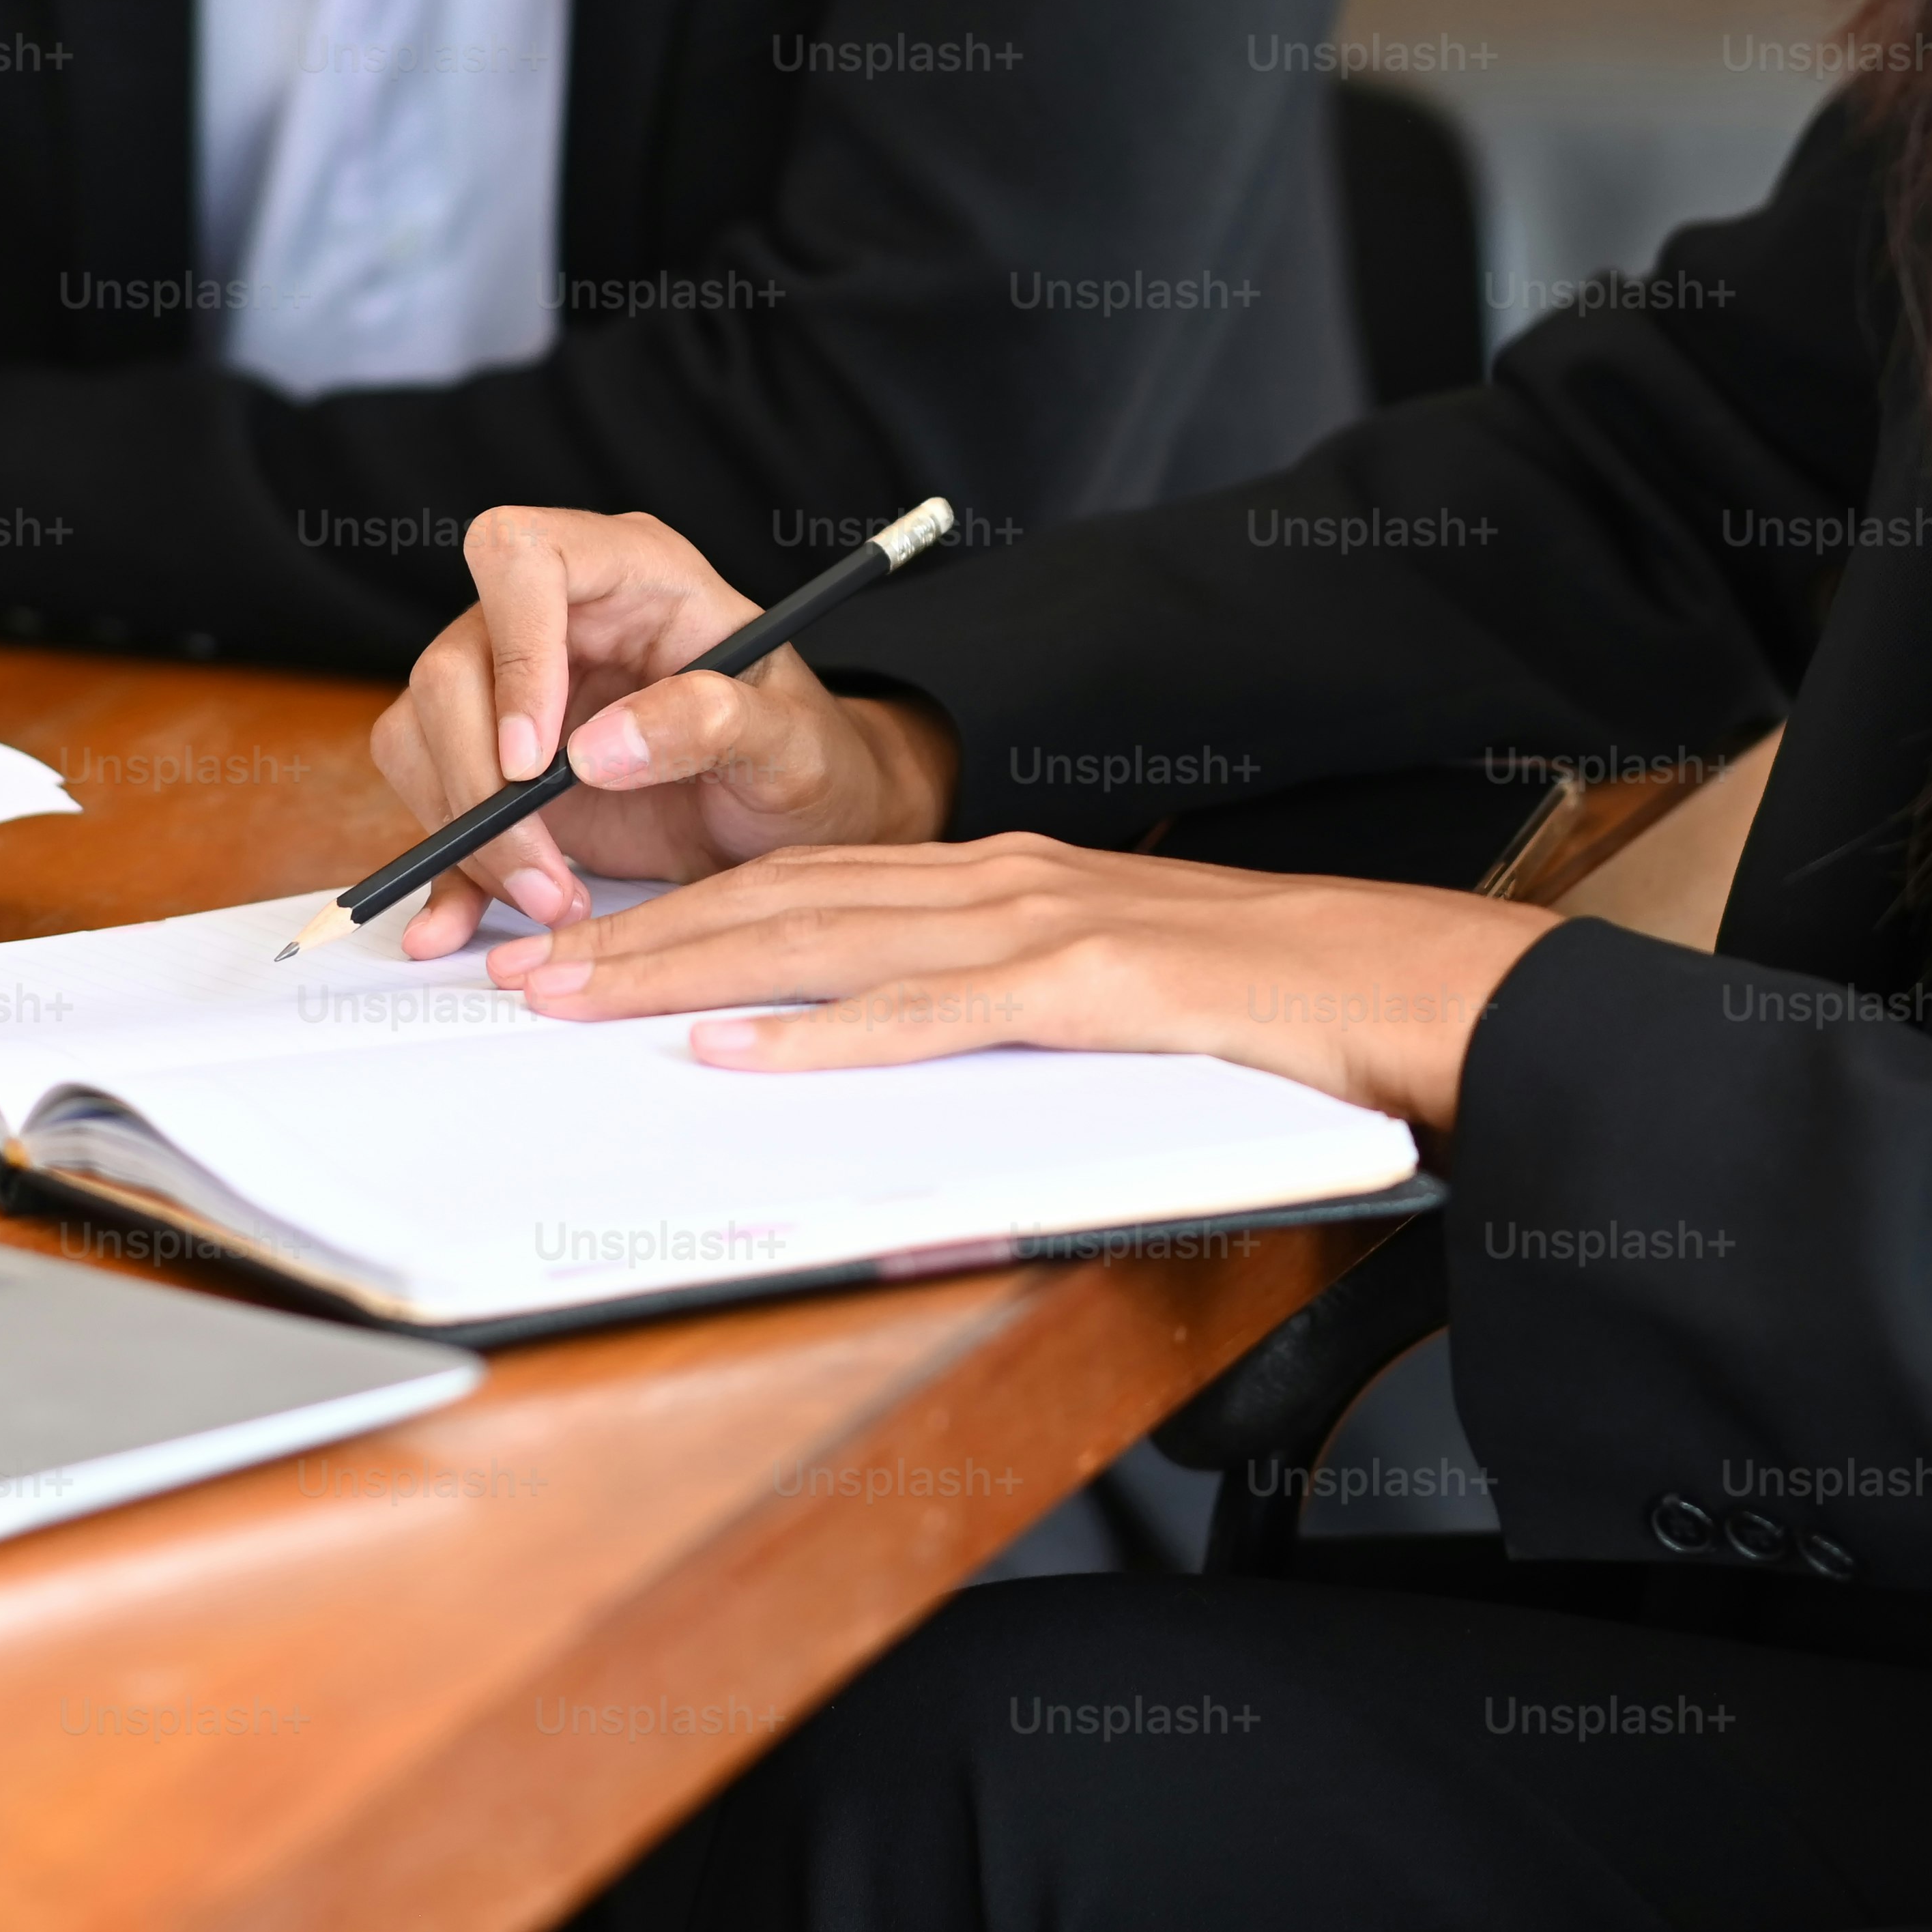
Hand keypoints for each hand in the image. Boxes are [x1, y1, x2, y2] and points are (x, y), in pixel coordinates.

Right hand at [363, 507, 956, 956]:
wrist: (797, 820)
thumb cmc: (807, 756)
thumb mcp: (793, 743)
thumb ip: (713, 724)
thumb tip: (597, 751)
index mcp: (631, 572)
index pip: (521, 557)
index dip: (515, 653)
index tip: (538, 760)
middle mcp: (555, 618)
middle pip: (450, 668)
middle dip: (481, 784)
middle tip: (547, 876)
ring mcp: (512, 689)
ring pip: (420, 736)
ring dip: (467, 835)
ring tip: (555, 901)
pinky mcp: (491, 762)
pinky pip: (428, 800)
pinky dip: (440, 870)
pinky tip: (457, 923)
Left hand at [489, 838, 1560, 1131]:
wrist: (1410, 982)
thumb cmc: (1266, 998)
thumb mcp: (1106, 979)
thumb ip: (998, 994)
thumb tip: (890, 1034)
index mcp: (1001, 877)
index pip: (806, 884)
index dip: (682, 914)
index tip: (577, 946)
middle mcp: (1001, 882)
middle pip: (784, 902)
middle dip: (641, 939)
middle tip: (521, 975)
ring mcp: (1043, 929)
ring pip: (828, 943)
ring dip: (687, 975)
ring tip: (578, 1004)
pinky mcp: (1089, 989)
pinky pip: (928, 1017)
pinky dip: (822, 1035)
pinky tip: (733, 1055)